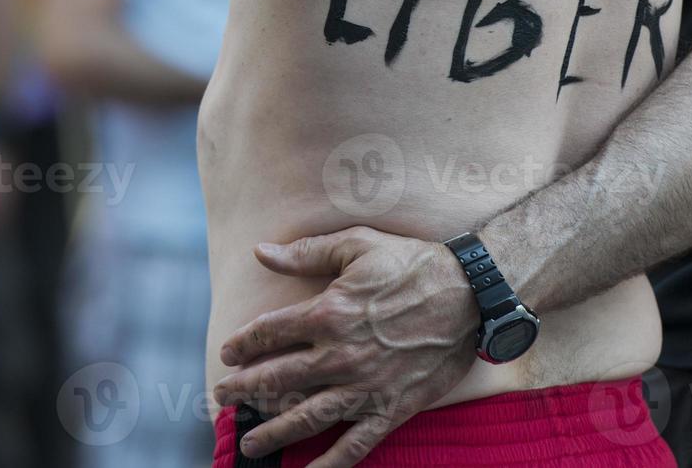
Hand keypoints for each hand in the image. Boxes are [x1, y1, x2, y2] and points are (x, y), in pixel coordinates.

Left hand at [213, 227, 478, 467]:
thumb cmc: (412, 263)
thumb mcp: (357, 244)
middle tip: (222, 398)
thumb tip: (259, 252)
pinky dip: (329, 464)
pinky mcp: (391, 407)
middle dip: (243, 390)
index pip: (268, 334)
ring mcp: (365, 386)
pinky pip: (355, 444)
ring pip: (305, 417)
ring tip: (249, 442)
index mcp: (327, 313)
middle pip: (276, 380)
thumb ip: (306, 252)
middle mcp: (339, 355)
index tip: (228, 352)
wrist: (470, 294)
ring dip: (272, 432)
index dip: (242, 344)